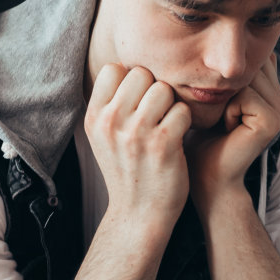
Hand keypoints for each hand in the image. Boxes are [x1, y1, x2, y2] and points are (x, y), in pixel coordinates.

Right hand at [83, 64, 192, 221]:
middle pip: (142, 73)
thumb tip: (125, 65)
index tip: (139, 100)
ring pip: (164, 88)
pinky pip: (182, 110)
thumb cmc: (128, 169)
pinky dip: (185, 121)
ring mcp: (136, 133)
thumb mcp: (105, 136)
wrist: (139, 214)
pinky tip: (178, 138)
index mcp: (94, 117)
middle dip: (154, 89)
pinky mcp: (163, 143)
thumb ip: (111, 103)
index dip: (132, 79)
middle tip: (157, 114)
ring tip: (167, 125)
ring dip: (171, 104)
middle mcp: (110, 122)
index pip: (114, 68)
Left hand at [187, 61, 279, 201]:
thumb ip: (223, 73)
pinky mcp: (272, 121)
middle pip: (247, 65)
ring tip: (223, 121)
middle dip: (224, 85)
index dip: (224, 74)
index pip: (248, 58)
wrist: (205, 176)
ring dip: (224, 98)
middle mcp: (279, 99)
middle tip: (218, 113)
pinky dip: (228, 110)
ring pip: (245, 78)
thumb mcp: (212, 98)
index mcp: (269, 91)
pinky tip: (227, 128)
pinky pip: (245, 95)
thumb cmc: (202, 138)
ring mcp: (279, 110)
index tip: (215, 101)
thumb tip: (219, 45)